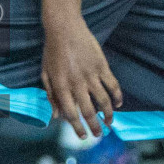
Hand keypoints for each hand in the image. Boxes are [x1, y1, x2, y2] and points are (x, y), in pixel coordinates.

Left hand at [40, 0, 121, 138]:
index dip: (77, 127)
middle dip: (95, 126)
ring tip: (110, 123)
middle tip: (99, 134)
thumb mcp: (45, 73)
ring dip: (109, 114)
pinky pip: (113, 85)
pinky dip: (117, 96)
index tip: (83, 136)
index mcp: (61, 86)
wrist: (64, 27)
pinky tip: (118, 104)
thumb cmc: (52, 51)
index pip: (71, 113)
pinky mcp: (102, 66)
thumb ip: (50, 96)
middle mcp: (76, 83)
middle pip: (89, 111)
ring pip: (104, 101)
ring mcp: (91, 74)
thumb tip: (56, 117)